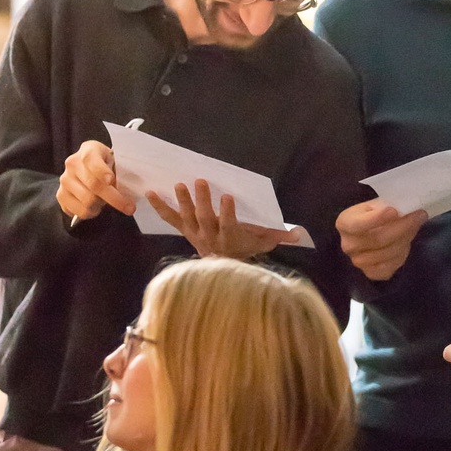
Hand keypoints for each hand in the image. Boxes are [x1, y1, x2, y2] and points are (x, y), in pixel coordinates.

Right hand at [58, 140, 135, 222]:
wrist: (86, 168)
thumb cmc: (105, 165)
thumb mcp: (114, 161)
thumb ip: (118, 172)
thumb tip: (126, 191)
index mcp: (88, 150)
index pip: (91, 160)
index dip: (101, 171)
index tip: (111, 180)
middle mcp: (72, 164)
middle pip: (93, 185)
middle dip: (114, 199)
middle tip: (129, 208)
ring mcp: (64, 180)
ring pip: (87, 201)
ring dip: (101, 206)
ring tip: (106, 202)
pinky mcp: (60, 195)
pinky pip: (78, 211)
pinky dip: (91, 213)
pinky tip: (95, 207)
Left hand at [147, 179, 306, 259]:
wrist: (223, 269)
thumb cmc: (246, 250)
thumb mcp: (264, 243)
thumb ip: (280, 236)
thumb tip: (300, 233)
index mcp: (230, 240)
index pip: (229, 226)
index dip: (228, 213)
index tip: (228, 197)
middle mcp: (210, 238)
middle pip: (206, 218)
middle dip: (203, 200)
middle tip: (201, 181)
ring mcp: (195, 234)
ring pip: (187, 218)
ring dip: (183, 201)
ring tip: (179, 184)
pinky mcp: (185, 230)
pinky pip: (171, 219)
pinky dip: (160, 207)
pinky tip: (151, 193)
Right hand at [336, 198, 428, 280]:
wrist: (371, 232)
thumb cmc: (374, 214)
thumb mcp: (375, 205)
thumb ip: (386, 207)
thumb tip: (406, 209)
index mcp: (344, 223)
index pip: (358, 224)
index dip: (376, 219)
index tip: (394, 211)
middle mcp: (348, 245)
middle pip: (378, 239)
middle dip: (402, 227)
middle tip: (419, 215)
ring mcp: (358, 261)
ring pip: (388, 253)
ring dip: (406, 239)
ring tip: (415, 226)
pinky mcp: (370, 273)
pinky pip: (390, 267)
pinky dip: (401, 255)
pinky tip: (405, 244)